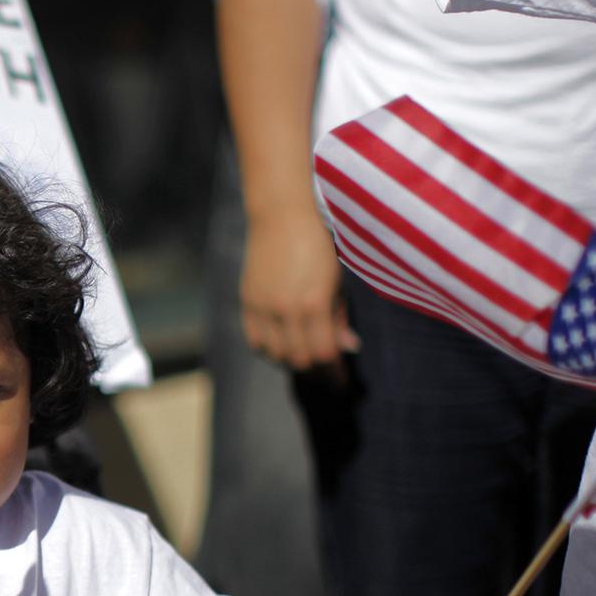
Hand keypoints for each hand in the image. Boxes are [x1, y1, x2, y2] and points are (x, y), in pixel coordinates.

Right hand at [239, 205, 360, 369]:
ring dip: (293, 361)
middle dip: (317, 371)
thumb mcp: (337, 280)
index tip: (344, 381)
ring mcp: (263, 306)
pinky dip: (269, 351)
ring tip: (306, 358)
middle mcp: (285, 309)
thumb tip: (348, 348)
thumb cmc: (319, 243)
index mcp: (314, 303)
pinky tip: (282, 346)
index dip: (335, 372)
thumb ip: (339, 317)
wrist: (282, 214)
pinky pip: (255, 341)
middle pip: (300, 360)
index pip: (324, 354)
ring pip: (276, 355)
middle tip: (328, 374)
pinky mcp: (247, 301)